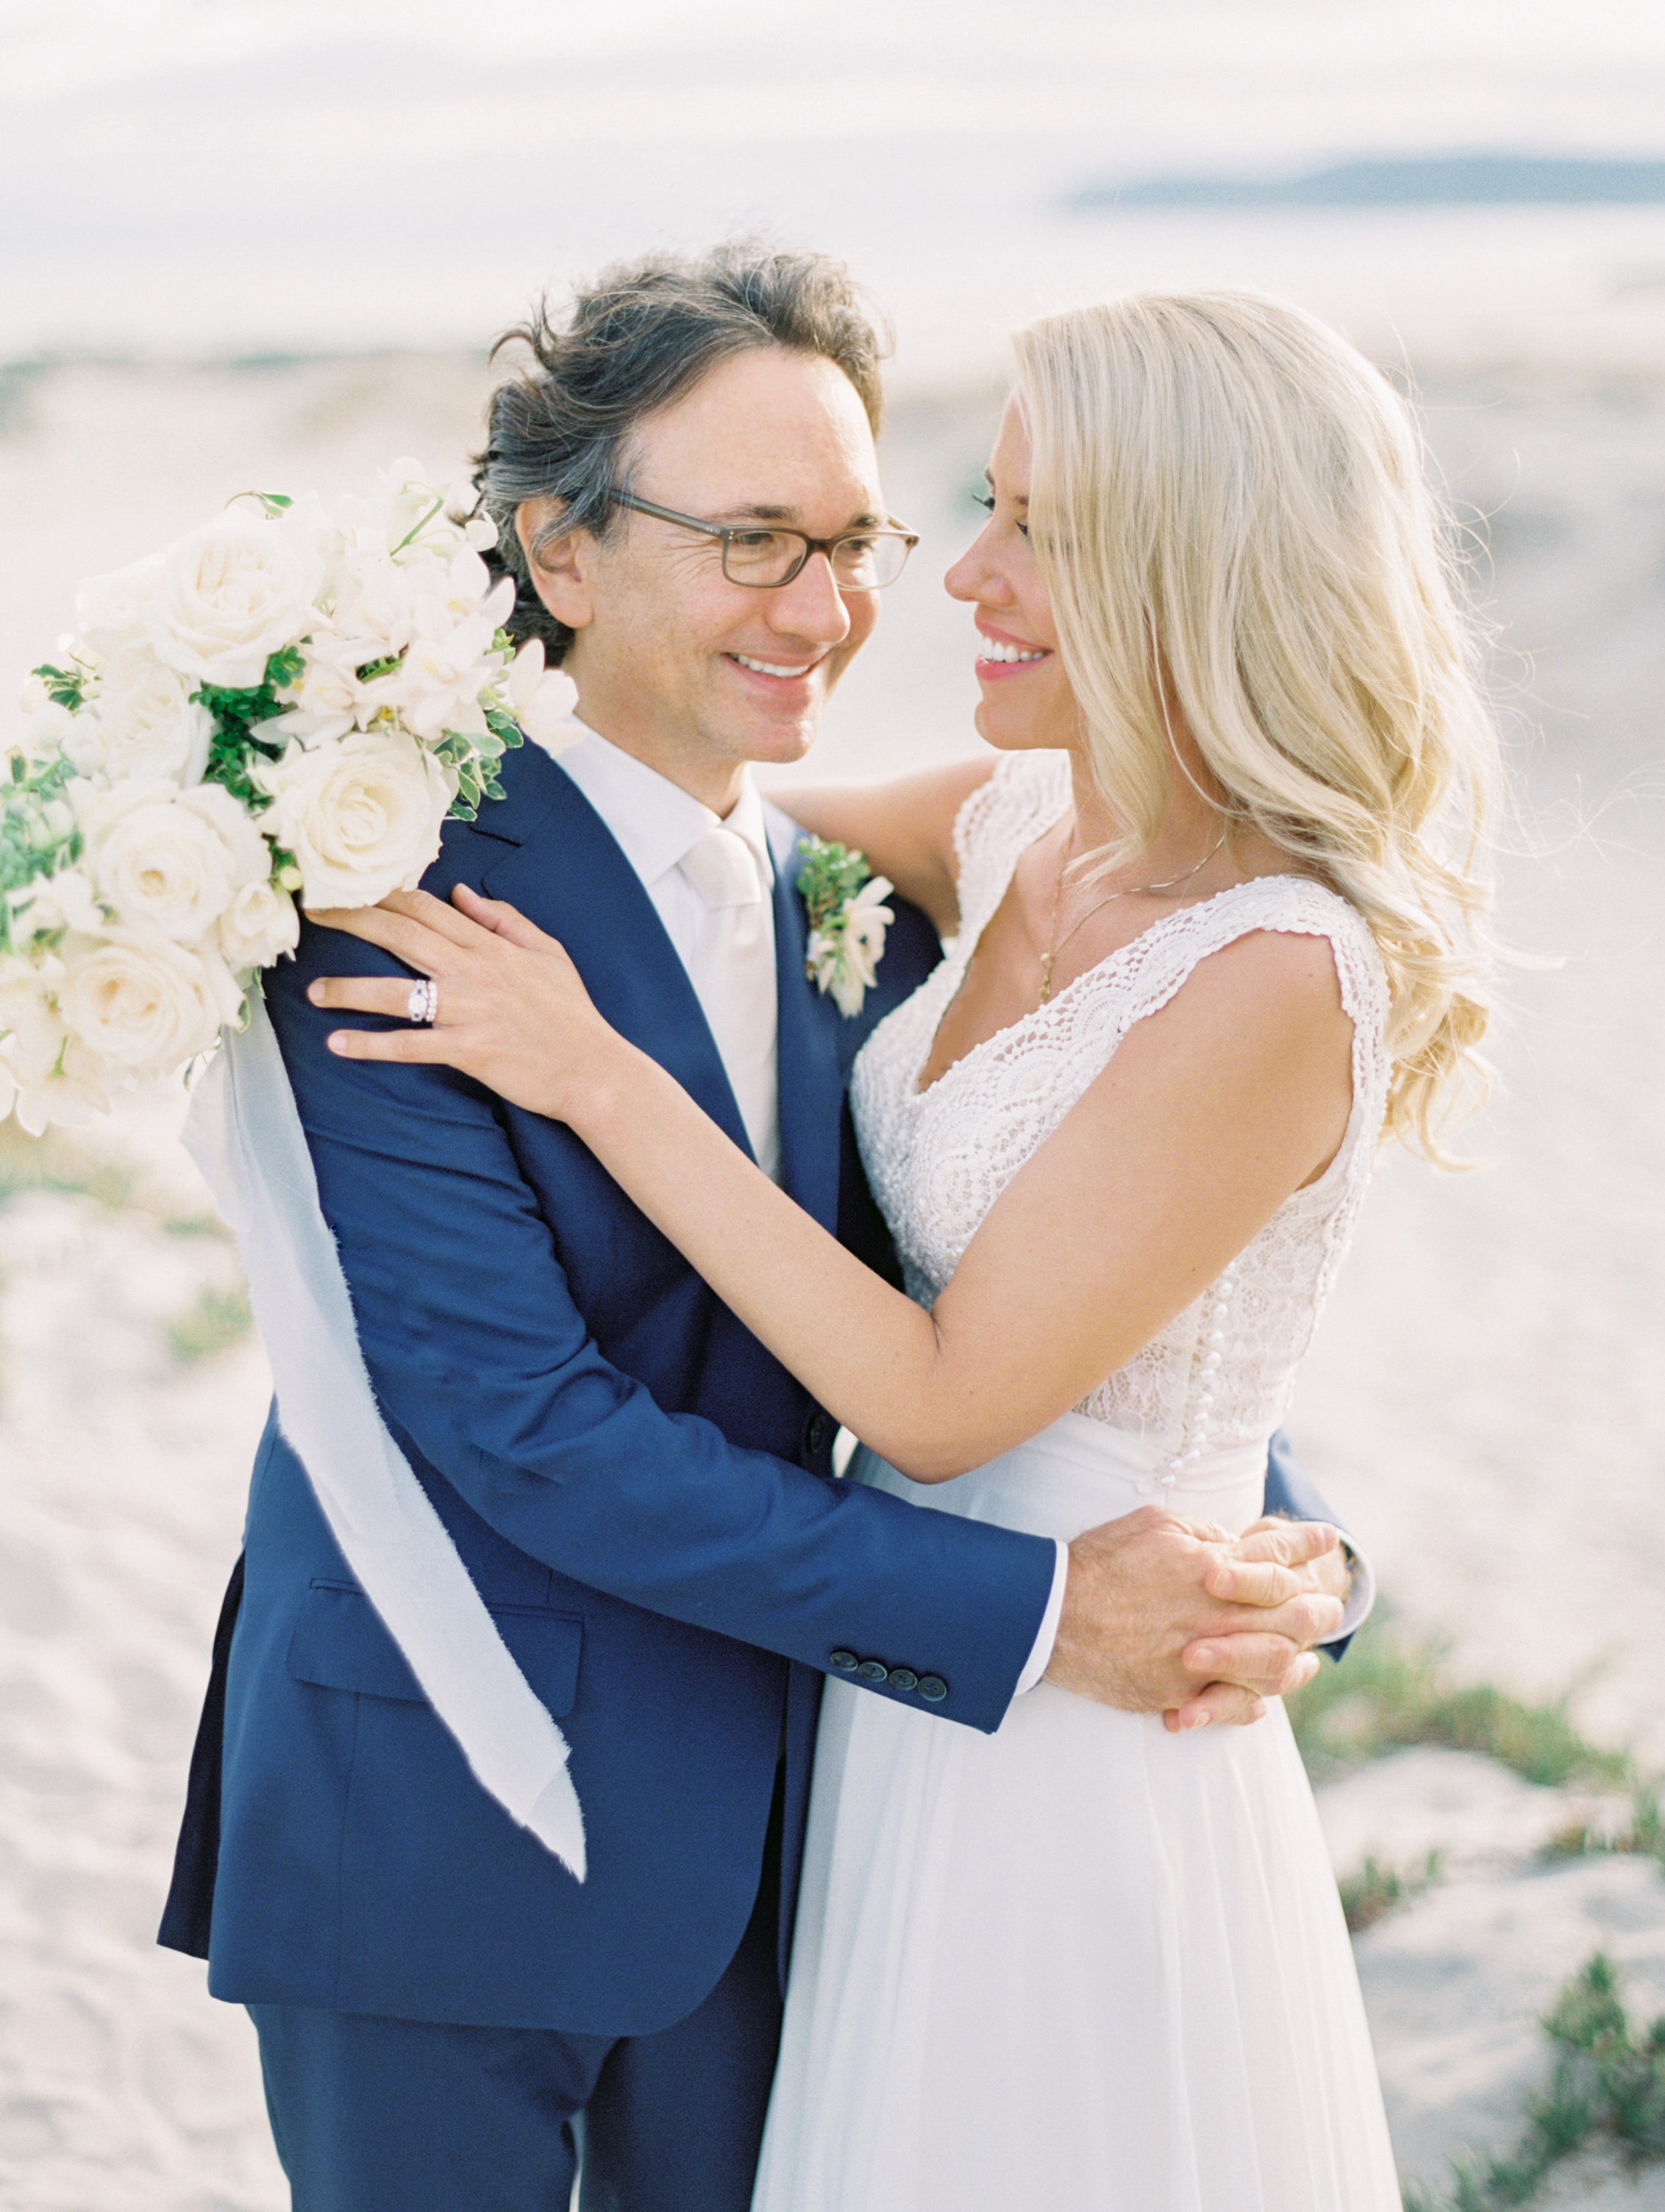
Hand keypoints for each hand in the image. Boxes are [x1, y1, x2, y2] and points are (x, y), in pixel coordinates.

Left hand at [305, 885, 617, 1120]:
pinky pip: (411, 1046)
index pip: (426, 907)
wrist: (593, 1070)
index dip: (382, 894)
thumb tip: (459, 891)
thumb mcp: (547, 952)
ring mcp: (470, 1012)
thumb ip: (504, 919)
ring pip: (397, 993)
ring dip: (349, 990)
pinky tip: (338, 1045)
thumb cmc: (571, 1013)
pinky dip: (373, 1046)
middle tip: (310, 913)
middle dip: (351, 920)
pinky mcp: (469, 1051)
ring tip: (312, 991)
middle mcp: (475, 972)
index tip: (347, 888)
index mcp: (490, 946)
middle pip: (402, 935)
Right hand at [1046, 1507, 1341, 1727]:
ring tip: (1313, 1655)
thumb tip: (1233, 1542)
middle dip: (1319, 1606)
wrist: (1052, 1614)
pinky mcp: (1182, 1692)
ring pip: (1276, 1664)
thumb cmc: (1100, 1562)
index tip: (1325, 1538)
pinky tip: (1270, 1695)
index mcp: (1216, 1566)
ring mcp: (1205, 1658)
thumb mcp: (1155, 1523)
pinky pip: (1238, 1704)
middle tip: (1332, 1604)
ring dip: (1300, 1657)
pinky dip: (1260, 1701)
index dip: (1306, 1545)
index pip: (1277, 1554)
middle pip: (1293, 1614)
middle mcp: (1219, 1615)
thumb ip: (1204, 1532)